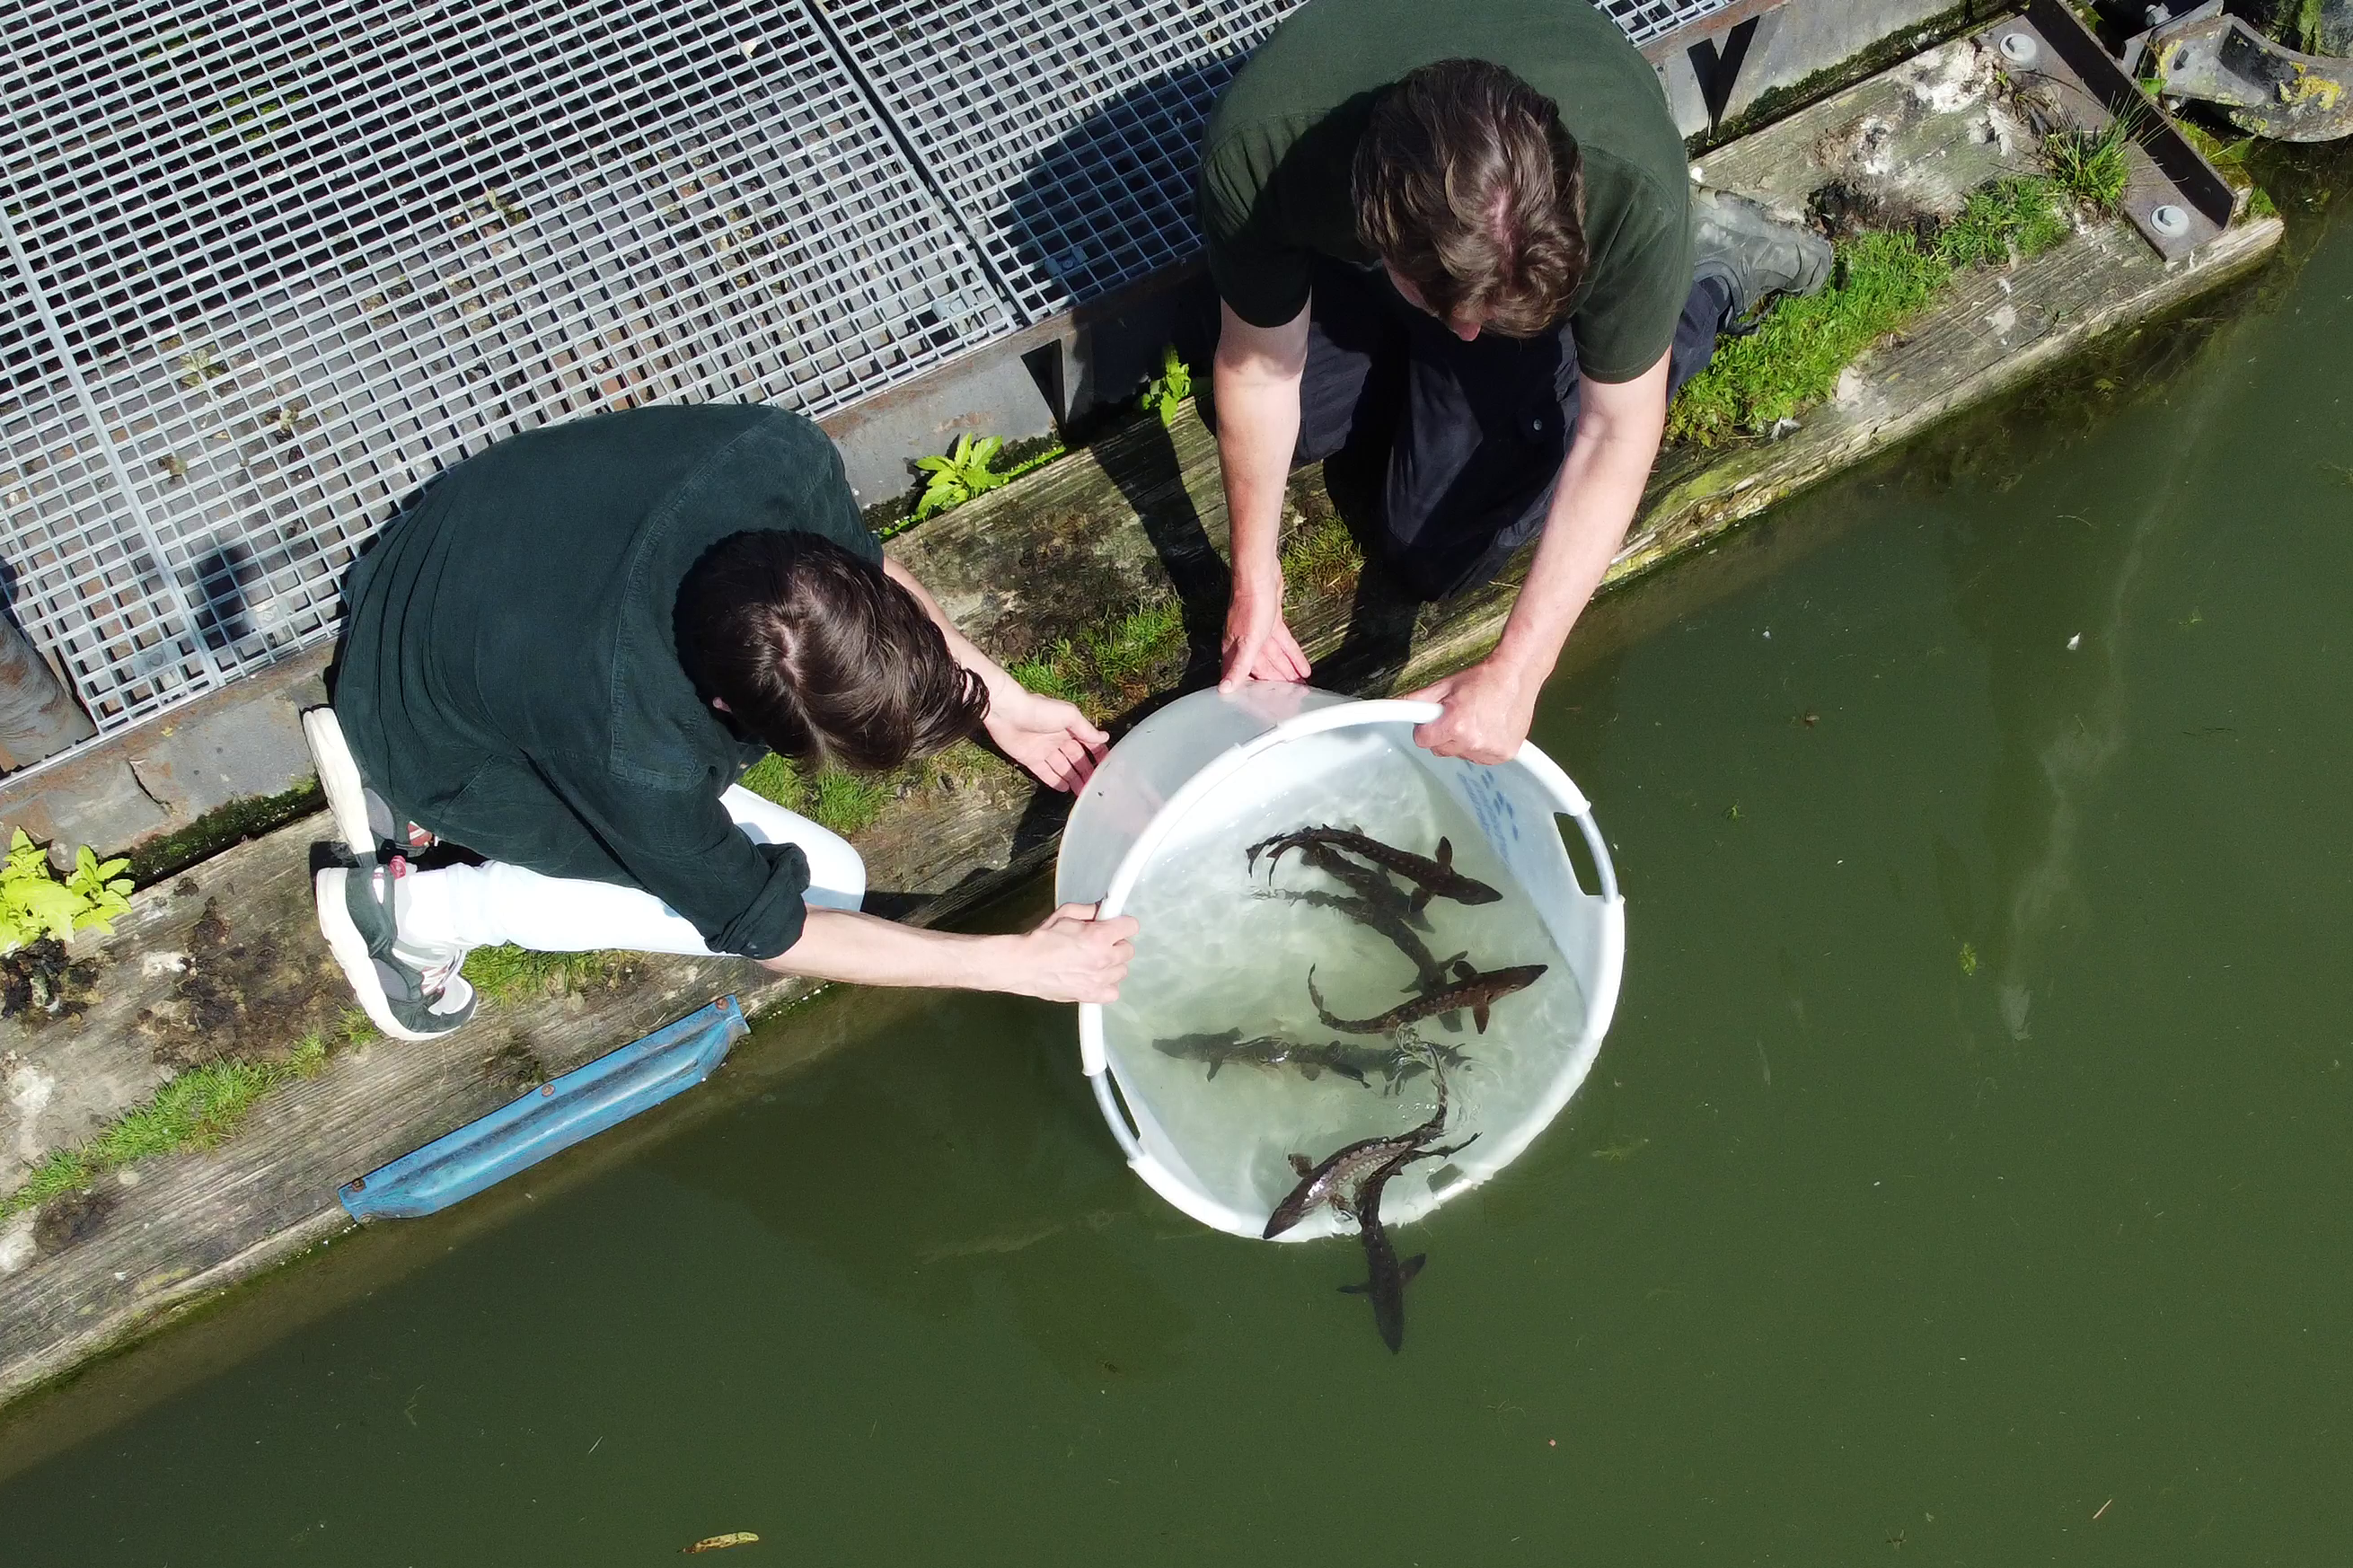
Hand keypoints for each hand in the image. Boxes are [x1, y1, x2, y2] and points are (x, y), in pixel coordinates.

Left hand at [984, 686, 1108, 791]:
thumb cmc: (1041, 711)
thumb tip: (1105, 738)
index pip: (1088, 744)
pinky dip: (1055, 781)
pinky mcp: (1030, 760)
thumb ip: (1086, 730)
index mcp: (1069, 728)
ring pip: (1062, 768)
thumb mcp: (1069, 716)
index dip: (1098, 755)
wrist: (1007, 713)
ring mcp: (1044, 751)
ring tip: (1083, 792)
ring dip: (1073, 779)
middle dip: (1086, 772)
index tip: (1108, 768)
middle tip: (1095, 787)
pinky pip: (1045, 773)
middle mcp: (1058, 740)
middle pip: (1076, 759)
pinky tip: (1065, 790)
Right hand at [996, 902, 1138, 1003]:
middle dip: (1116, 944)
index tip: (1115, 925)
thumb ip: (1088, 911)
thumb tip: (1102, 910)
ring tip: (1094, 961)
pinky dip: (1106, 986)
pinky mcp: (1091, 995)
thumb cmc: (1040, 940)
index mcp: (1099, 936)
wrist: (1023, 965)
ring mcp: (1099, 980)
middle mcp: (1103, 958)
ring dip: (1112, 965)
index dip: (1122, 924)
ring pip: (1122, 971)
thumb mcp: (1064, 914)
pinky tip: (1094, 978)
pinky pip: (1113, 992)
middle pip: (1128, 950)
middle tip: (1100, 943)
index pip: (1131, 926)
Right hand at [1219, 576, 1310, 692]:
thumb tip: (1223, 690)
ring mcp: (1259, 632)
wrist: (1259, 575)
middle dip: (1276, 682)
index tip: (1265, 704)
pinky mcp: (1272, 621)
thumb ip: (1239, 667)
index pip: (1244, 676)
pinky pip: (1283, 643)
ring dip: (1287, 670)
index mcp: (1235, 649)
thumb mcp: (1247, 642)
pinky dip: (1293, 655)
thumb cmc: (1250, 606)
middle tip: (1290, 697)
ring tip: (1301, 685)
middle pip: (1262, 668)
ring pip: (1275, 656)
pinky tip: (1303, 666)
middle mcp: (1245, 642)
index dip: (1254, 691)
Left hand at [1405, 658, 1538, 763]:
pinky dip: (1481, 747)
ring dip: (1463, 742)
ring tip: (1477, 719)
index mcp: (1455, 725)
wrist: (1517, 675)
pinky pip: (1480, 758)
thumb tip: (1396, 707)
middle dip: (1444, 735)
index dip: (1426, 728)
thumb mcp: (1445, 685)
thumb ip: (1418, 700)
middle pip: (1440, 750)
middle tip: (1458, 715)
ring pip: (1461, 755)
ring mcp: (1490, 751)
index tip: (1433, 720)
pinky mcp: (1503, 755)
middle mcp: (1473, 742)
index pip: (1423, 740)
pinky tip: (1489, 728)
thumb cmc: (1483, 678)